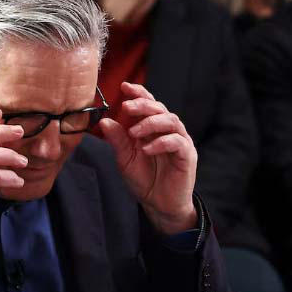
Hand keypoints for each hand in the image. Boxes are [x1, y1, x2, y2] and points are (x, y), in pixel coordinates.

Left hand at [99, 82, 197, 234]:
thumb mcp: (124, 159)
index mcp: (152, 128)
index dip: (138, 93)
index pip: (148, 104)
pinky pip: (178, 142)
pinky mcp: (187, 155)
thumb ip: (118, 140)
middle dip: (142, 105)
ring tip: (134, 132)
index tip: (124, 87)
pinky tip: (147, 149)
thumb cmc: (143, 179)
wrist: (158, 204)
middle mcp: (167, 131)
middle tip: (126, 107)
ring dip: (151, 123)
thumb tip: (104, 121)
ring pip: (171, 121)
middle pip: (159, 108)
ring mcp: (179, 142)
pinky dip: (161, 142)